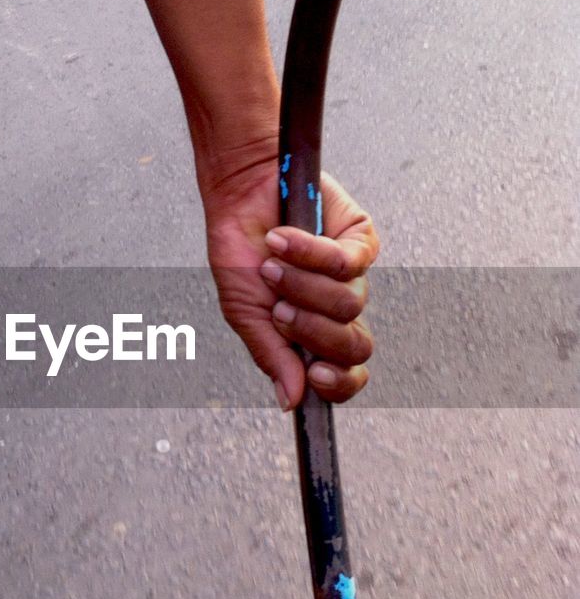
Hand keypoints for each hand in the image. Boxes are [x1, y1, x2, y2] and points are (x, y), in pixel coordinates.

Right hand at [204, 158, 377, 409]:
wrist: (238, 196)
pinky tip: (283, 239)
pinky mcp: (361, 238)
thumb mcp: (245, 312)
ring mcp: (354, 275)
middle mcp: (339, 308)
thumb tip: (291, 402)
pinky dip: (313, 252)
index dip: (340, 384)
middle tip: (280, 311)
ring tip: (272, 264)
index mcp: (314, 334)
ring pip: (350, 303)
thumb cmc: (239, 254)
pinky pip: (351, 262)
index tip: (317, 377)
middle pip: (356, 346)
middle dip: (315, 332)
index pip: (345, 374)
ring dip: (303, 286)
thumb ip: (272, 356)